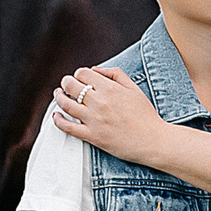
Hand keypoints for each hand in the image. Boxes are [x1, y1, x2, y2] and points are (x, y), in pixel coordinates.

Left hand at [52, 67, 170, 163]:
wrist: (153, 141)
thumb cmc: (146, 116)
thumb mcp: (134, 88)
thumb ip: (115, 74)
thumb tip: (95, 69)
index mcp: (110, 89)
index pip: (83, 73)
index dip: (78, 74)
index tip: (79, 78)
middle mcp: (100, 103)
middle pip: (71, 86)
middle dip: (66, 82)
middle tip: (66, 84)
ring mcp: (94, 120)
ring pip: (66, 104)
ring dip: (59, 97)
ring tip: (59, 95)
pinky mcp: (92, 136)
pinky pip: (68, 127)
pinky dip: (58, 120)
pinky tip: (56, 116)